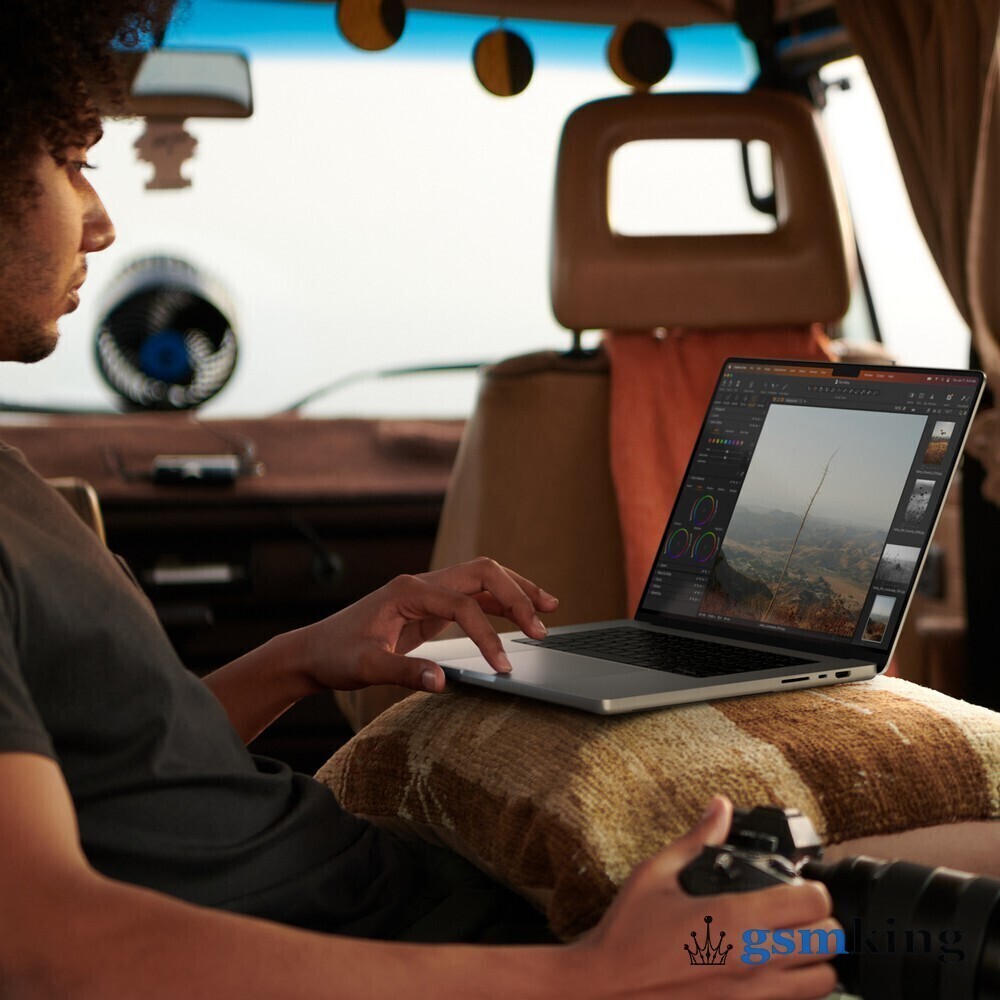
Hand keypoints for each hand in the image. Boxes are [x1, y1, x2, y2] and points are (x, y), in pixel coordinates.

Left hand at [294, 557, 558, 693]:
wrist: (313, 651)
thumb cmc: (334, 655)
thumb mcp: (365, 668)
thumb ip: (405, 673)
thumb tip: (443, 682)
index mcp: (407, 591)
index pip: (463, 605)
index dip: (488, 635)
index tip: (503, 666)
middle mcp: (421, 584)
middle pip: (483, 573)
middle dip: (517, 594)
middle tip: (544, 623)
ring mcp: (427, 592)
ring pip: (482, 579)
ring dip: (515, 591)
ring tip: (548, 608)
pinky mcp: (429, 607)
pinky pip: (473, 596)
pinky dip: (499, 603)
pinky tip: (517, 616)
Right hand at [569, 796, 839, 999]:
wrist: (604, 992)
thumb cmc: (626, 936)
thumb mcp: (655, 875)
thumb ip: (696, 840)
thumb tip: (719, 807)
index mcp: (733, 919)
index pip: (813, 903)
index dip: (814, 889)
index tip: (800, 886)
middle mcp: (752, 961)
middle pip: (828, 943)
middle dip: (821, 922)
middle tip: (800, 914)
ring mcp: (753, 998)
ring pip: (822, 982)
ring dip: (814, 961)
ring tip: (792, 946)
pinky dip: (795, 989)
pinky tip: (771, 974)